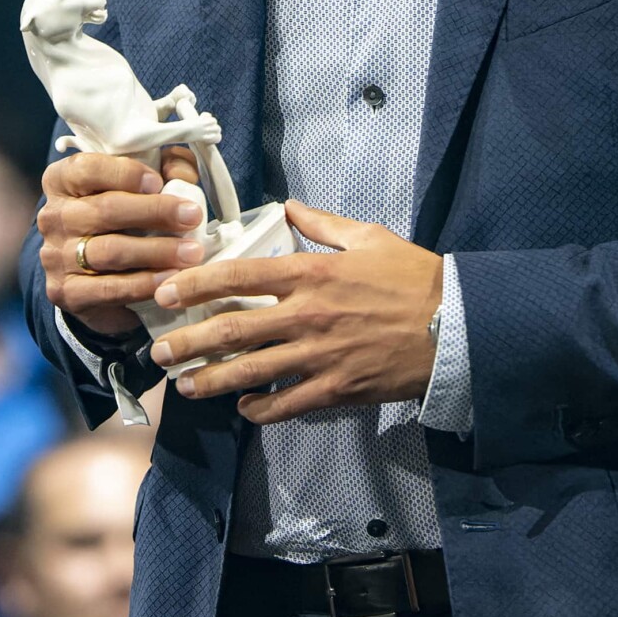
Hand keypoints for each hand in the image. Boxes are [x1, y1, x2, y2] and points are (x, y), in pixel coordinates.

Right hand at [38, 148, 207, 338]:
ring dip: (156, 251)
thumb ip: (163, 169)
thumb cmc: (124, 219)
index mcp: (62, 181)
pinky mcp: (65, 292)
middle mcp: (53, 217)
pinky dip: (143, 283)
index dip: (126, 173)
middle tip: (193, 216)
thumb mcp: (139, 186)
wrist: (97, 276)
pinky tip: (169, 280)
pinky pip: (108, 288)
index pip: (87, 168)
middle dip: (155, 212)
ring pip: (109, 250)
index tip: (159, 182)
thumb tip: (181, 172)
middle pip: (105, 209)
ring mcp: (55, 256)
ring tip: (191, 253)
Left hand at [145, 201, 442, 423]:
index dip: (196, 284)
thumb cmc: (414, 277)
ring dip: (213, 379)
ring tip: (185, 386)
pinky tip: (244, 409)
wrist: (458, 325)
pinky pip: (289, 403)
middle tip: (159, 351)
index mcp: (311, 271)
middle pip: (234, 328)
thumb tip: (289, 207)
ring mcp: (321, 354)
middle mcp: (307, 313)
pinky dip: (262, 409)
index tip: (165, 292)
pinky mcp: (338, 388)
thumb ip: (322, 224)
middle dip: (190, 340)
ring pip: (252, 370)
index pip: (239, 275)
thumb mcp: (369, 237)